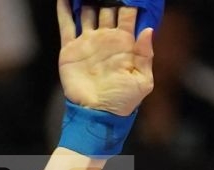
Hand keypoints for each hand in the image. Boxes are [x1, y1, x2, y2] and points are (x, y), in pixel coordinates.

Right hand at [58, 2, 154, 117]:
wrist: (95, 114)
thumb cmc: (122, 101)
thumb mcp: (142, 82)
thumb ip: (146, 56)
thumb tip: (148, 29)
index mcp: (125, 43)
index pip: (128, 14)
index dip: (131, 1)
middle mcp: (106, 38)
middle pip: (107, 8)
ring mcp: (88, 42)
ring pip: (87, 12)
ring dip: (88, 0)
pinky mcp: (70, 49)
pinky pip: (66, 25)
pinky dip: (64, 9)